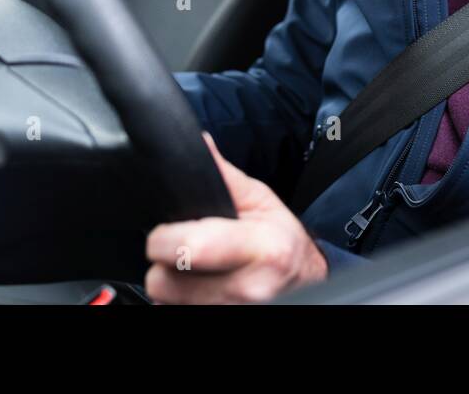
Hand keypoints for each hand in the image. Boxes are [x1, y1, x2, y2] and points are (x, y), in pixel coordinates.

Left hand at [144, 133, 328, 303]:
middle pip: (165, 283)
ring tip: (195, 270)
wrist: (306, 278)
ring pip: (166, 302)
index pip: (188, 248)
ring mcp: (234, 312)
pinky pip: (176, 313)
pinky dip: (181, 301)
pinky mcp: (224, 324)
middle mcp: (247, 288)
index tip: (165, 232)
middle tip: (180, 250)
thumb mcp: (260, 200)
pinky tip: (199, 287)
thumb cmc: (281, 239)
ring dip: (173, 286)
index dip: (163, 239)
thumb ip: (223, 175)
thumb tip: (199, 145)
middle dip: (164, 264)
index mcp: (259, 247)